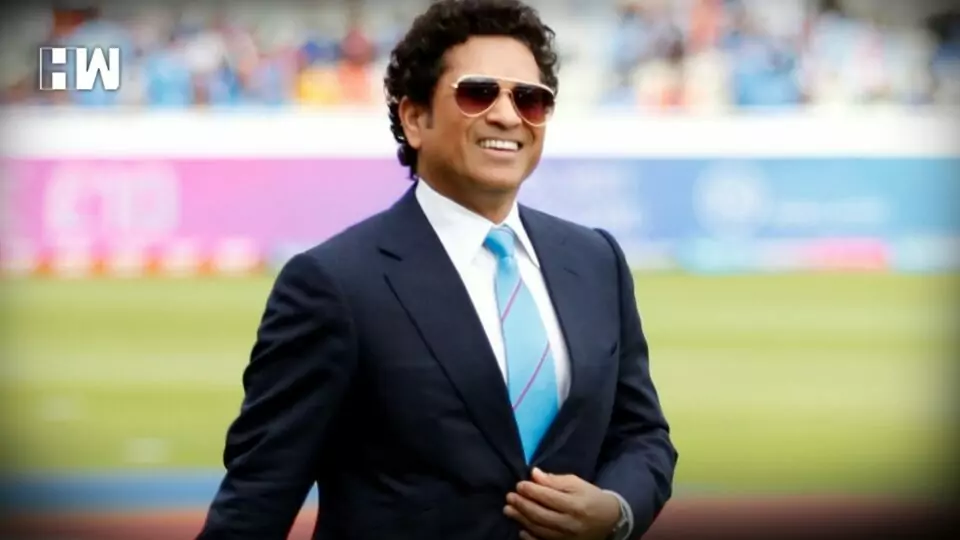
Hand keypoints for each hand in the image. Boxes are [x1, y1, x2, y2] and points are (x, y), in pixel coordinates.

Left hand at [504, 467, 621, 539]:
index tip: (519, 484)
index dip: (531, 491)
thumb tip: (534, 474)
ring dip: (521, 519)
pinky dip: (530, 538)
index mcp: (575, 505)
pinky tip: (522, 529)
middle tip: (509, 497)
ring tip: (509, 510)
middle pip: (540, 514)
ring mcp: (567, 537)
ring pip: (539, 529)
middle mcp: (570, 523)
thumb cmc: (590, 497)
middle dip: (522, 505)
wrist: (609, 520)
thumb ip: (555, 480)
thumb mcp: (576, 483)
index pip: (548, 497)